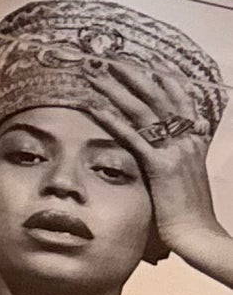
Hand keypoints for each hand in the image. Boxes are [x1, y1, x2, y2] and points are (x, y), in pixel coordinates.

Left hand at [86, 60, 232, 287]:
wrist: (199, 235)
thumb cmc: (192, 209)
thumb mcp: (195, 172)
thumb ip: (191, 149)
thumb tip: (194, 130)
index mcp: (194, 141)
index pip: (181, 100)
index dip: (167, 78)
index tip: (152, 59)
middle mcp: (185, 141)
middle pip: (157, 98)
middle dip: (133, 75)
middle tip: (112, 59)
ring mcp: (173, 152)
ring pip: (142, 111)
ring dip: (116, 89)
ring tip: (96, 74)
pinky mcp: (160, 166)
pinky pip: (132, 137)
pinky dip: (112, 120)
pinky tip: (95, 108)